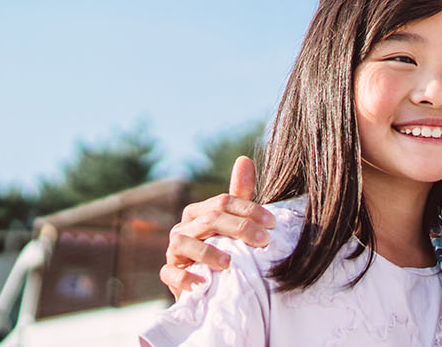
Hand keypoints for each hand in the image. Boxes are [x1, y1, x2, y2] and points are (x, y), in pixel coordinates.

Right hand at [158, 157, 273, 296]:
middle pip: (210, 219)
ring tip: (230, 263)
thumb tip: (244, 159)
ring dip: (208, 253)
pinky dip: (184, 278)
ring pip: (184, 244)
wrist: (206, 283)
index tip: (273, 223)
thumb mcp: (233, 221)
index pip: (224, 202)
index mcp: (199, 212)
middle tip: (264, 241)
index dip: (249, 210)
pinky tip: (202, 282)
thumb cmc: (222, 247)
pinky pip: (170, 273)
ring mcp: (173, 251)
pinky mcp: (168, 274)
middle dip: (239, 228)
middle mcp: (183, 228)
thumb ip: (240, 194)